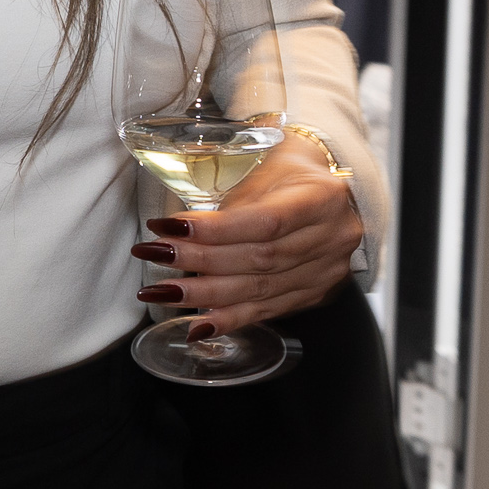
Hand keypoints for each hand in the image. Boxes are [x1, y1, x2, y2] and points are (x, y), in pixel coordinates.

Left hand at [131, 134, 363, 335]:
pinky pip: (268, 311)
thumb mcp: (264, 163)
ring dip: (203, 295)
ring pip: (259, 290)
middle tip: (153, 256)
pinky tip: (197, 326)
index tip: (169, 228)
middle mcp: (331, 237)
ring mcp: (326, 270)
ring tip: (160, 292)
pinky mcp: (315, 293)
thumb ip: (231, 198)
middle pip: (259, 258)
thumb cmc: (291, 169)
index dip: (215, 230)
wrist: (335, 190)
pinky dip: (229, 319)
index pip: (265, 221)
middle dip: (199, 261)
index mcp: (322, 197)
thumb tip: (179, 229)